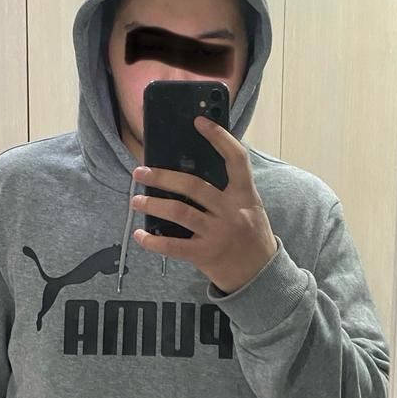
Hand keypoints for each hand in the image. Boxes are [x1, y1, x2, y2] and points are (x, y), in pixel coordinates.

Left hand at [131, 115, 277, 293]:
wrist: (260, 276)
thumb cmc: (251, 236)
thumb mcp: (249, 209)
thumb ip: (228, 191)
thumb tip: (190, 169)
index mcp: (245, 196)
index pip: (236, 159)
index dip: (219, 137)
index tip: (199, 121)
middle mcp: (232, 212)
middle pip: (193, 186)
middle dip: (162, 176)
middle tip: (140, 171)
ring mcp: (218, 234)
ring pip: (179, 212)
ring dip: (152, 204)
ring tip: (136, 200)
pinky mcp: (205, 255)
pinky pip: (173, 246)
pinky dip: (152, 241)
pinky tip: (140, 235)